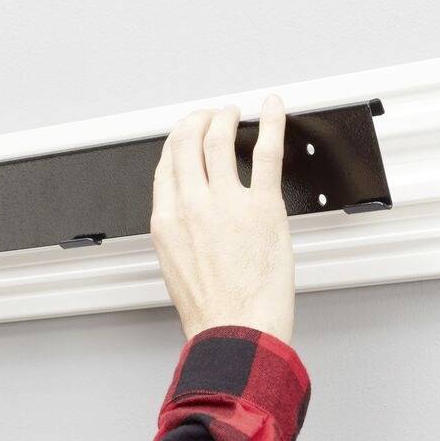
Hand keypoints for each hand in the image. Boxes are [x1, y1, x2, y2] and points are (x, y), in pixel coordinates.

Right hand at [150, 93, 295, 344]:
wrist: (236, 332)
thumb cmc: (213, 312)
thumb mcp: (176, 267)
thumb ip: (180, 233)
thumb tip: (190, 217)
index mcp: (166, 221)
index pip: (166, 164)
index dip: (177, 141)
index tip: (186, 134)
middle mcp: (191, 206)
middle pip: (186, 143)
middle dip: (197, 121)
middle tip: (210, 116)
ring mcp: (226, 203)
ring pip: (219, 140)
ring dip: (225, 119)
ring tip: (233, 114)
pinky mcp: (263, 207)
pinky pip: (266, 153)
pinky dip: (270, 123)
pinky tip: (273, 109)